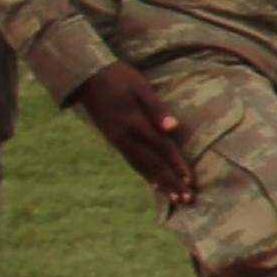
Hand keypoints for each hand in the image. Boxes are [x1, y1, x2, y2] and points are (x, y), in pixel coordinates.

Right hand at [74, 61, 194, 201]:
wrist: (85, 76)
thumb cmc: (119, 77)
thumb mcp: (140, 88)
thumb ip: (157, 109)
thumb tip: (173, 128)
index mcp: (134, 123)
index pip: (162, 148)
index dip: (177, 164)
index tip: (191, 181)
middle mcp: (125, 136)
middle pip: (153, 163)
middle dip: (171, 182)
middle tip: (187, 199)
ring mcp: (117, 140)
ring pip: (142, 166)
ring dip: (160, 183)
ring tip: (175, 198)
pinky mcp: (113, 139)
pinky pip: (131, 161)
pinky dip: (145, 174)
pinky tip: (154, 183)